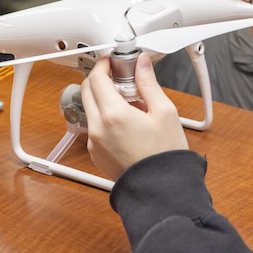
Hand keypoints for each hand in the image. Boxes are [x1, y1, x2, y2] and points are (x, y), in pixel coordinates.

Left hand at [80, 54, 188, 179]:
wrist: (160, 190)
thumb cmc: (165, 155)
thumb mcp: (165, 112)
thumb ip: (148, 83)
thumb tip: (141, 63)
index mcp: (113, 115)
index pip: (96, 78)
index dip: (104, 64)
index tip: (114, 61)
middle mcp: (97, 128)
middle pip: (87, 90)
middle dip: (101, 79)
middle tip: (122, 78)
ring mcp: (94, 143)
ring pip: (89, 108)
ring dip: (103, 98)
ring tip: (131, 103)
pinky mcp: (96, 153)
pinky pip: (94, 126)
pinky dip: (104, 116)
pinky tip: (127, 121)